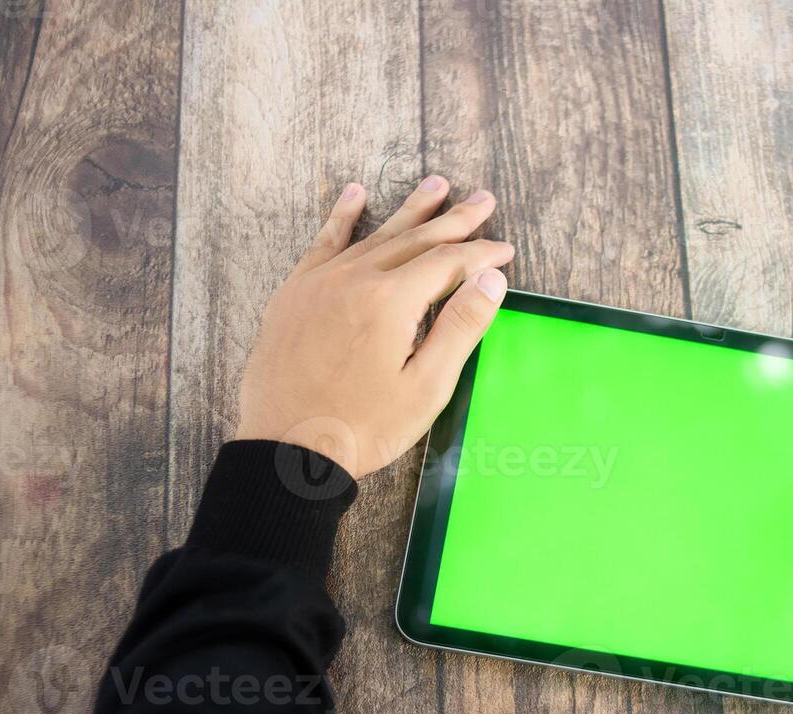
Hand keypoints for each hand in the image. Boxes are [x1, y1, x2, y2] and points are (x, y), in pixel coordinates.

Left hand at [236, 176, 514, 478]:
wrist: (287, 449)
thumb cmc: (363, 427)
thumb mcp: (426, 387)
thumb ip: (460, 327)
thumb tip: (492, 279)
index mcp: (391, 302)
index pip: (448, 263)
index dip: (481, 255)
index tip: (505, 251)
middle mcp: (355, 279)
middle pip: (415, 239)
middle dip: (454, 220)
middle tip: (484, 200)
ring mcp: (320, 283)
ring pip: (375, 235)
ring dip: (410, 211)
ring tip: (437, 185)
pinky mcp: (295, 294)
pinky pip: (324, 243)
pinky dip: (342, 217)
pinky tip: (355, 194)